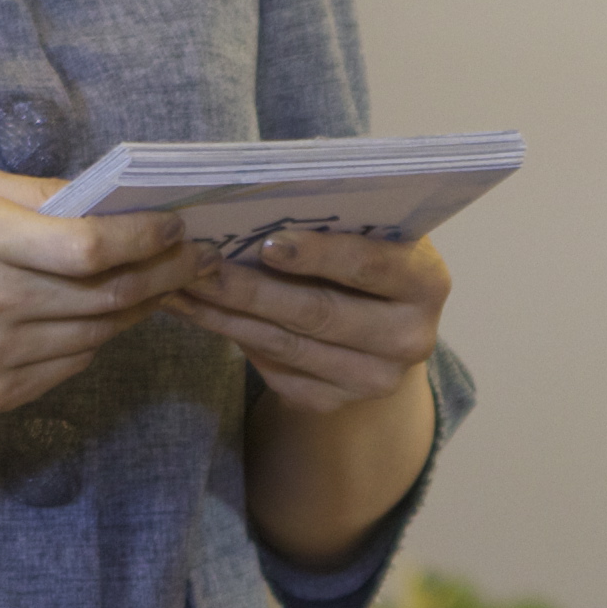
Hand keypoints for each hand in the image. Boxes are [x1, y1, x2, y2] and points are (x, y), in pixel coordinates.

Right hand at [0, 163, 191, 415]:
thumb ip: (38, 194)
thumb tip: (111, 201)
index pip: (91, 247)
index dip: (148, 238)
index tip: (177, 226)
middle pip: (108, 295)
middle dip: (165, 273)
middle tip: (195, 256)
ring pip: (98, 335)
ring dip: (139, 308)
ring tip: (162, 283)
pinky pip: (69, 366)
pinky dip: (95, 340)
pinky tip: (104, 315)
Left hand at [168, 228, 452, 417]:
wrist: (381, 325)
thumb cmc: (367, 254)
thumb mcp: (370, 231)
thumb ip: (335, 221)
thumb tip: (256, 204)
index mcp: (426, 283)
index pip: (368, 266)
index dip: (317, 254)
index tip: (266, 241)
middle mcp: (410, 339)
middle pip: (319, 314)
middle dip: (251, 289)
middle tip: (198, 267)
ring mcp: (372, 380)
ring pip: (286, 346)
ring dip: (226, 316)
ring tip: (180, 287)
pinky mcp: (333, 403)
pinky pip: (274, 371)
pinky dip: (232, 338)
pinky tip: (198, 313)